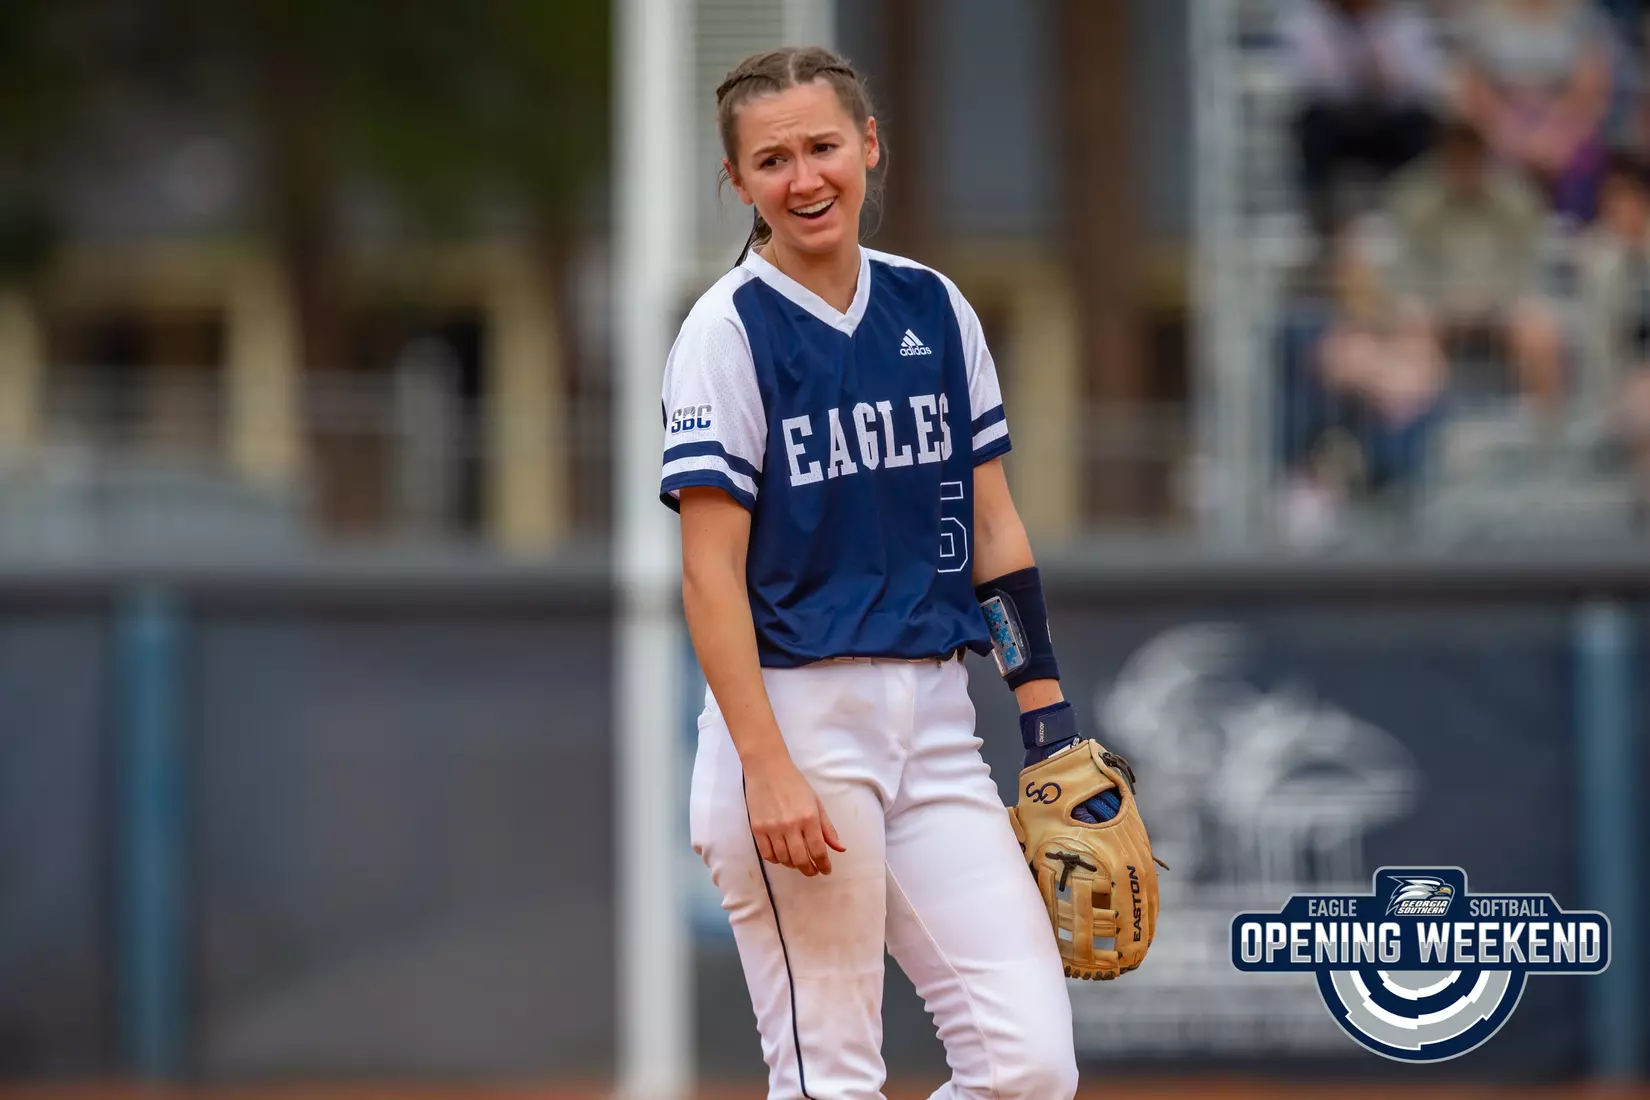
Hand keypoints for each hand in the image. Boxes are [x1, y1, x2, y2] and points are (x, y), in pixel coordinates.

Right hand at [742, 751, 845, 876]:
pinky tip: (781, 856)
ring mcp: (772, 828)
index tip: (826, 870)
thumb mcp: (816, 803)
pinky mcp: (757, 829)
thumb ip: (827, 828)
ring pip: (783, 859)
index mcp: (809, 817)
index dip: (823, 865)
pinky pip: (767, 854)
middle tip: (813, 871)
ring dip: (793, 865)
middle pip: (800, 859)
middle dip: (809, 870)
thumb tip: (840, 849)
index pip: (818, 850)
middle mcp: (791, 825)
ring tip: (798, 862)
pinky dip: (776, 860)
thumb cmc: (795, 784)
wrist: (767, 768)